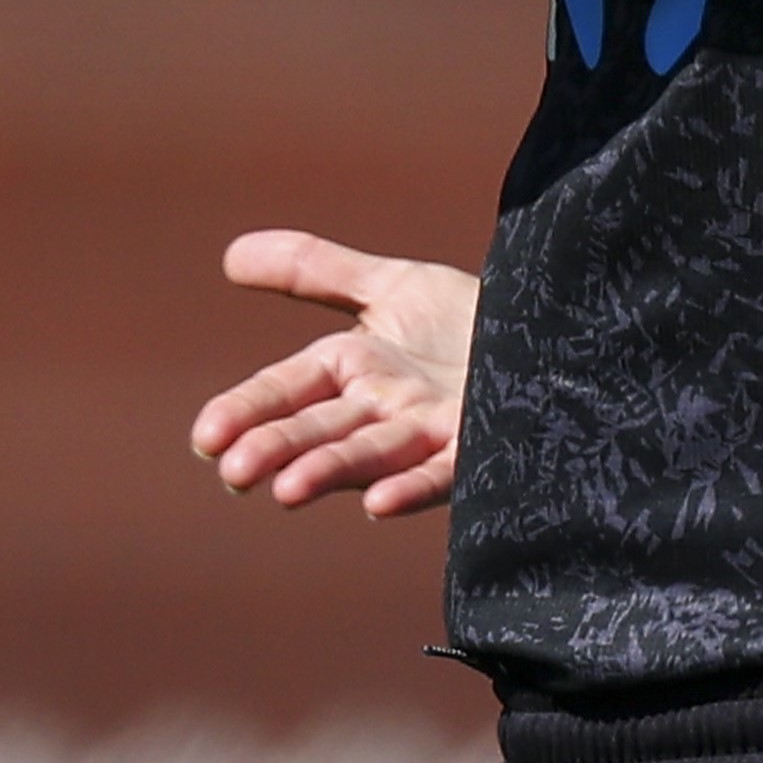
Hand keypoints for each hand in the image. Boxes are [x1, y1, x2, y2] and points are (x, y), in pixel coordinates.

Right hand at [190, 230, 475, 517]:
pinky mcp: (479, 446)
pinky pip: (441, 472)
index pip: (286, 389)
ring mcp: (431, 431)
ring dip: (329, 472)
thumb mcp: (389, 285)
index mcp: (354, 371)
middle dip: (276, 449)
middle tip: (234, 474)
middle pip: (319, 428)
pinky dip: (409, 487)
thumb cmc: (471, 322)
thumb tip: (230, 256)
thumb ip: (312, 269)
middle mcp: (385, 408)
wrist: (557, 333)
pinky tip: (379, 506)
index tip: (205, 439)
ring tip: (286, 490)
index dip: (246, 412)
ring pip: (370, 453)